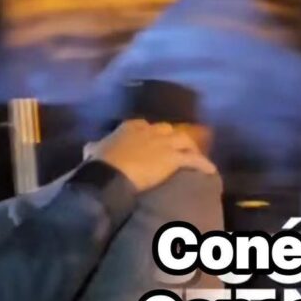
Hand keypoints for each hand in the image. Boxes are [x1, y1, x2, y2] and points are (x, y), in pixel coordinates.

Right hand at [87, 119, 216, 192]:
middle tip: (178, 149)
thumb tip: (90, 146)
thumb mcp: (94, 150)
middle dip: (174, 139)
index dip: (152, 135)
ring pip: (184, 141)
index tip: (154, 143)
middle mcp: (150, 130)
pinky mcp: (174, 157)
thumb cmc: (101, 164)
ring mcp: (164, 142)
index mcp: (130, 126)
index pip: (145, 126)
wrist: (111, 174)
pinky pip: (193, 159)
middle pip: (168, 130)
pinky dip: (203, 164)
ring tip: (196, 157)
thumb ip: (95, 147)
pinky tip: (210, 170)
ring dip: (190, 148)